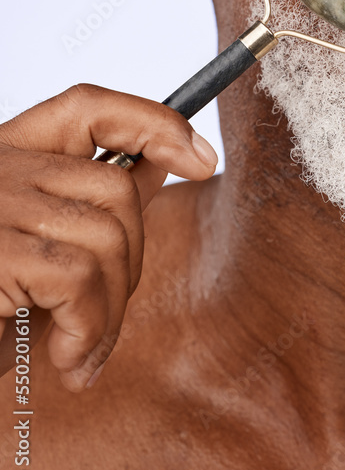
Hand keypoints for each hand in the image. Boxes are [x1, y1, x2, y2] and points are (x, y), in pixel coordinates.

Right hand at [0, 84, 216, 390]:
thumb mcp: (42, 255)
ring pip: (107, 236)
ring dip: (110, 312)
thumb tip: (167, 164)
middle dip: (132, 263)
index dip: (150, 122)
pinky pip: (80, 279)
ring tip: (83, 353)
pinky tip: (66, 362)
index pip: (85, 107)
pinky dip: (88, 330)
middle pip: (116, 186)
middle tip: (102, 321)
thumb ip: (94, 204)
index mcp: (6, 158)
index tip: (200, 159)